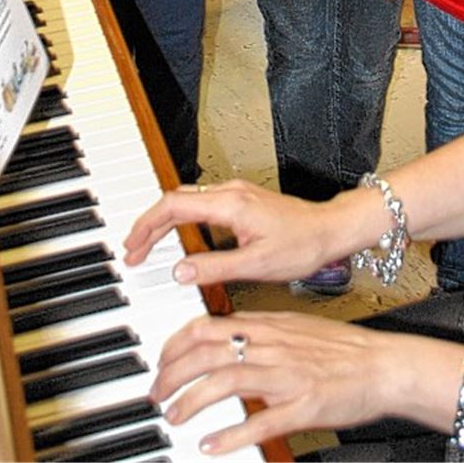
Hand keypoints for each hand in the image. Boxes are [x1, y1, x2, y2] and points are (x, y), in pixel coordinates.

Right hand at [123, 178, 337, 284]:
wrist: (329, 230)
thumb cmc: (301, 244)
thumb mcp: (256, 265)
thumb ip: (214, 268)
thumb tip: (179, 271)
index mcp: (229, 204)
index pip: (173, 205)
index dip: (147, 225)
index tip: (133, 247)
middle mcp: (229, 192)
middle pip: (175, 200)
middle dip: (149, 224)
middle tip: (133, 251)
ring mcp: (235, 194)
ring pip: (187, 200)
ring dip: (164, 221)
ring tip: (148, 246)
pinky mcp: (242, 201)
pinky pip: (200, 204)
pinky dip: (181, 219)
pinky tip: (179, 238)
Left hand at [152, 312, 417, 454]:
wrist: (383, 365)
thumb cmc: (341, 349)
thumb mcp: (294, 327)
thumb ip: (258, 329)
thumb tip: (224, 332)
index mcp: (268, 326)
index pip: (207, 326)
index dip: (175, 345)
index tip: (161, 362)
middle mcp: (272, 346)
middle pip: (208, 351)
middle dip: (173, 373)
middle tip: (157, 393)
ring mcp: (287, 376)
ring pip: (227, 380)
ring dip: (193, 400)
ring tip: (174, 417)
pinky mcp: (303, 406)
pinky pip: (261, 421)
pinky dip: (232, 434)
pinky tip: (211, 446)